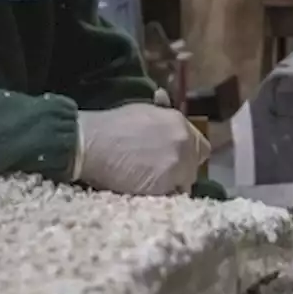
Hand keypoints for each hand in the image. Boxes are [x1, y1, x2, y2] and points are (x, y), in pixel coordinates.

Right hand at [75, 103, 209, 195]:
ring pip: (184, 185)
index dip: (188, 155)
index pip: (201, 147)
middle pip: (194, 168)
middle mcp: (184, 144)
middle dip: (181, 172)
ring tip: (152, 186)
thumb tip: (163, 96)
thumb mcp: (140, 110)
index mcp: (179, 123)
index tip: (176, 160)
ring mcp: (176, 166)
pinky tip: (147, 193)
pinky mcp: (164, 187)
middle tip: (161, 175)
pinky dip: (162, 197)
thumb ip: (160, 110)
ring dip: (172, 186)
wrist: (91, 144)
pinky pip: (170, 198)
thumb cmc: (111, 126)